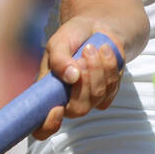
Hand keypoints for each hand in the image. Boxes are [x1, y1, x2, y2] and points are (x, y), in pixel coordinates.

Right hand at [31, 17, 127, 140]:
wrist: (97, 27)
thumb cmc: (72, 37)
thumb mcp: (58, 42)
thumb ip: (59, 59)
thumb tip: (71, 77)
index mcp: (48, 94)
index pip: (42, 127)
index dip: (47, 126)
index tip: (57, 109)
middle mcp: (67, 101)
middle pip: (78, 109)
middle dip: (85, 81)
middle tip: (84, 54)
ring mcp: (90, 99)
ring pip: (97, 96)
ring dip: (97, 68)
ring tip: (91, 47)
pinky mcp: (109, 92)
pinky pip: (112, 87)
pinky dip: (110, 65)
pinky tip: (104, 50)